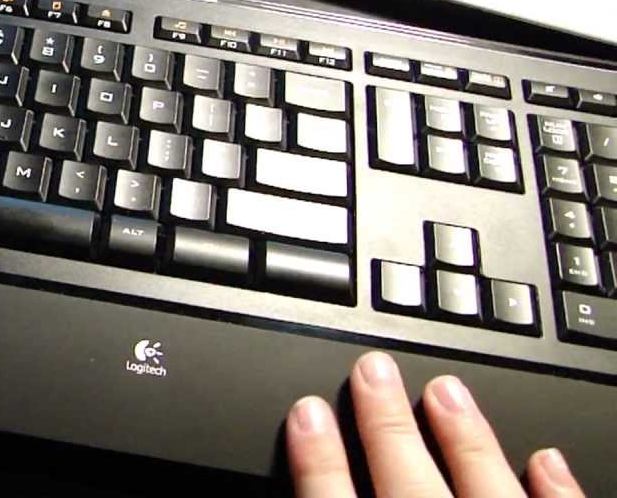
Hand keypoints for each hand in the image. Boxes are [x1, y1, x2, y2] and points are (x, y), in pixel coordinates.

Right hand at [286, 351, 585, 496]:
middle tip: (373, 369)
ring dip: (464, 436)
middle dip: (385, 422)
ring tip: (448, 388)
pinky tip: (547, 459)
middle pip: (404, 480)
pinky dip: (554, 491)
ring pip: (482, 488)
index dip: (319, 458)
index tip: (308, 414)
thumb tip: (300, 491)